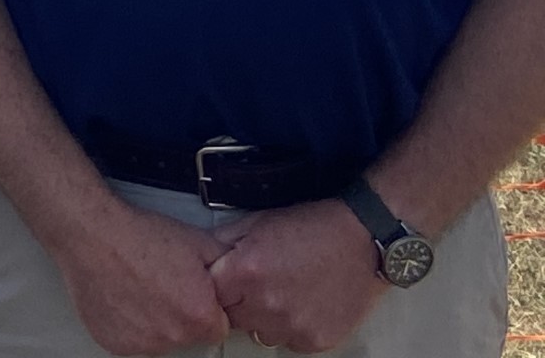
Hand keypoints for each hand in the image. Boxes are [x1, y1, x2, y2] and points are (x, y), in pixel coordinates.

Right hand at [47, 202, 230, 355]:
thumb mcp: (198, 242)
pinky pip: (132, 339)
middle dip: (179, 313)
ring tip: (138, 286)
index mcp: (199, 317)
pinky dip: (129, 323)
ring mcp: (142, 344)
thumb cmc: (140, 235)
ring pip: (160, 338)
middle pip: (187, 334)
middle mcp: (173, 337)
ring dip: (154, 320)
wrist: (91, 232)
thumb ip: (227, 267)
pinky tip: (122, 296)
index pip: (216, 326)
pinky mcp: (114, 344)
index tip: (188, 288)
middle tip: (161, 282)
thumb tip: (243, 278)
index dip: (204, 305)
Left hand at [208, 199, 383, 351]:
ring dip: (266, 318)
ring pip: (261, 333)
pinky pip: (290, 342)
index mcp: (246, 272)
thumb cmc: (309, 227)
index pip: (209, 294)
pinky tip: (305, 304)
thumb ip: (224, 242)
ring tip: (285, 292)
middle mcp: (267, 303)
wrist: (362, 239)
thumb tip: (201, 257)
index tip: (228, 280)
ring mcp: (293, 326)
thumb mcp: (257, 223)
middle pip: (233, 318)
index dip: (218, 286)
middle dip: (239, 303)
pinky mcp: (316, 341)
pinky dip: (292, 327)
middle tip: (260, 284)